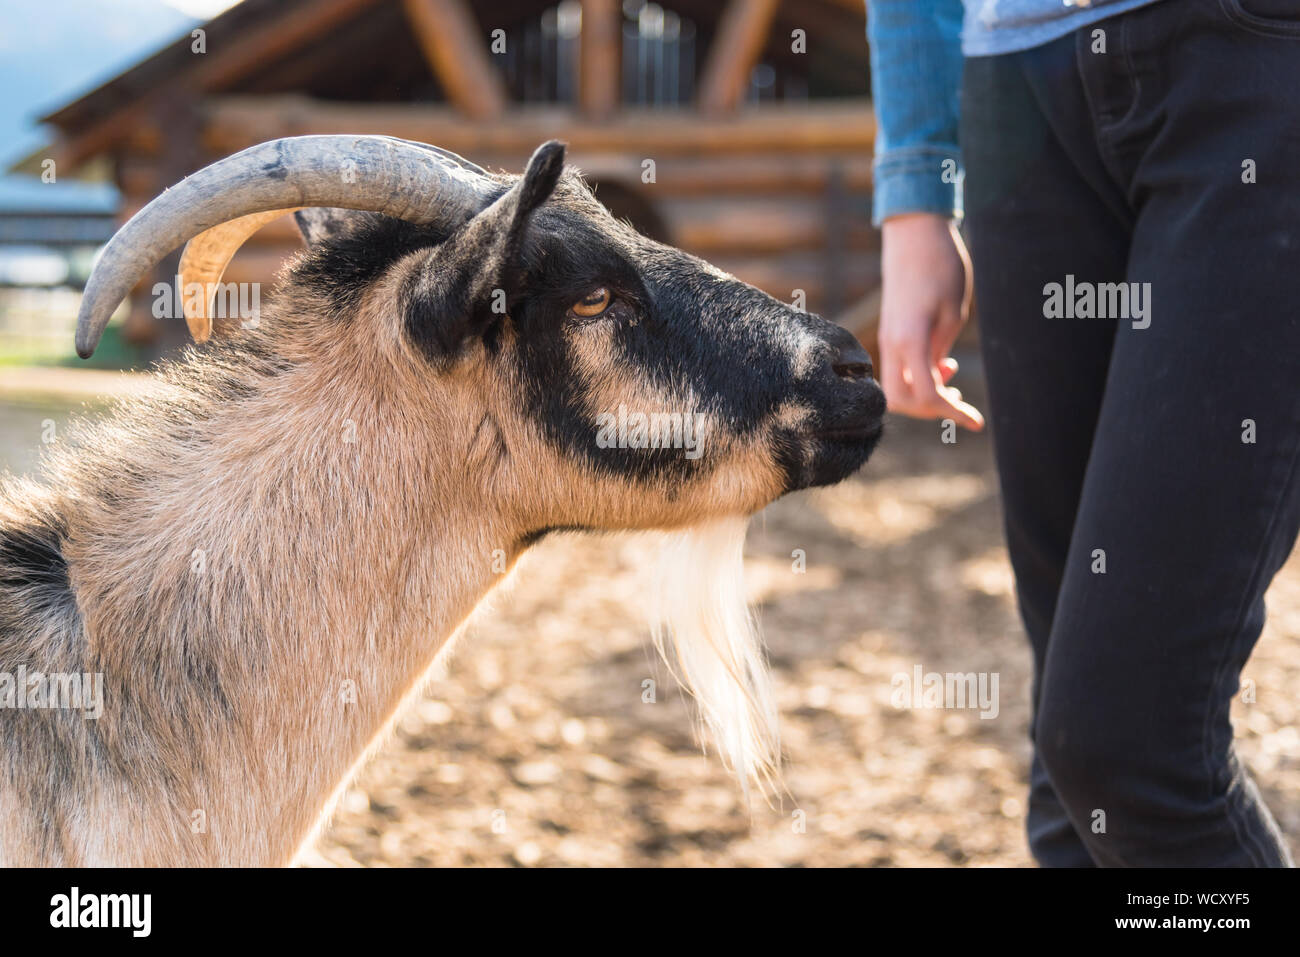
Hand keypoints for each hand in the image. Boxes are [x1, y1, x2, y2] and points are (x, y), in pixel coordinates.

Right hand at [878, 213, 983, 430]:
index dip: (951, 412)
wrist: (914, 234)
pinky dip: (916, 378)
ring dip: (922, 396)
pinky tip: (941, 366)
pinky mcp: (889, 332)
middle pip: (901, 401)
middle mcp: (892, 343)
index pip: (925, 395)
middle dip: (931, 410)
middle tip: (960, 402)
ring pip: (895, 388)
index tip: (976, 420)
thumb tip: (937, 378)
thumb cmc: (941, 267)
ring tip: (952, 384)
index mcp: (911, 340)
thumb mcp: (953, 313)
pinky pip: (897, 369)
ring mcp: (887, 338)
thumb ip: (941, 350)